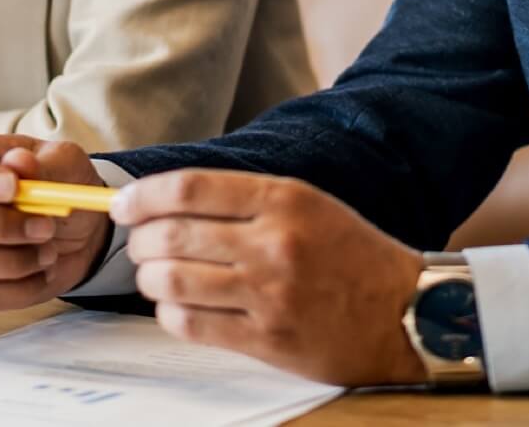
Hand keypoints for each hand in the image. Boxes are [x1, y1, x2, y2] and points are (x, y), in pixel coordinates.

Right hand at [0, 133, 112, 311]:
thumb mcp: (66, 164)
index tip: (13, 187)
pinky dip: (20, 289)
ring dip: (14, 260)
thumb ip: (44, 164)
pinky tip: (43, 273)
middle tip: (45, 227)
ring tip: (50, 251)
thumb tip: (18, 162)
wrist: (79, 230)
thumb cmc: (61, 185)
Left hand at [115, 170, 426, 386]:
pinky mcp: (267, 339)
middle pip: (171, 235)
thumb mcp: (307, 204)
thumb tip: (168, 198)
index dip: (143, 196)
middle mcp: (274, 243)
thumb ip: (244, 199)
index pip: (189, 189)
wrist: (405, 311)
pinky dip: (170, 313)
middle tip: (139, 244)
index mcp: (284, 199)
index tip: (123, 204)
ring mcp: (269, 294)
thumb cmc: (351, 254)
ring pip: (171, 281)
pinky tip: (177, 306)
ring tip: (155, 276)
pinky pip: (191, 324)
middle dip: (139, 240)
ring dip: (149, 278)